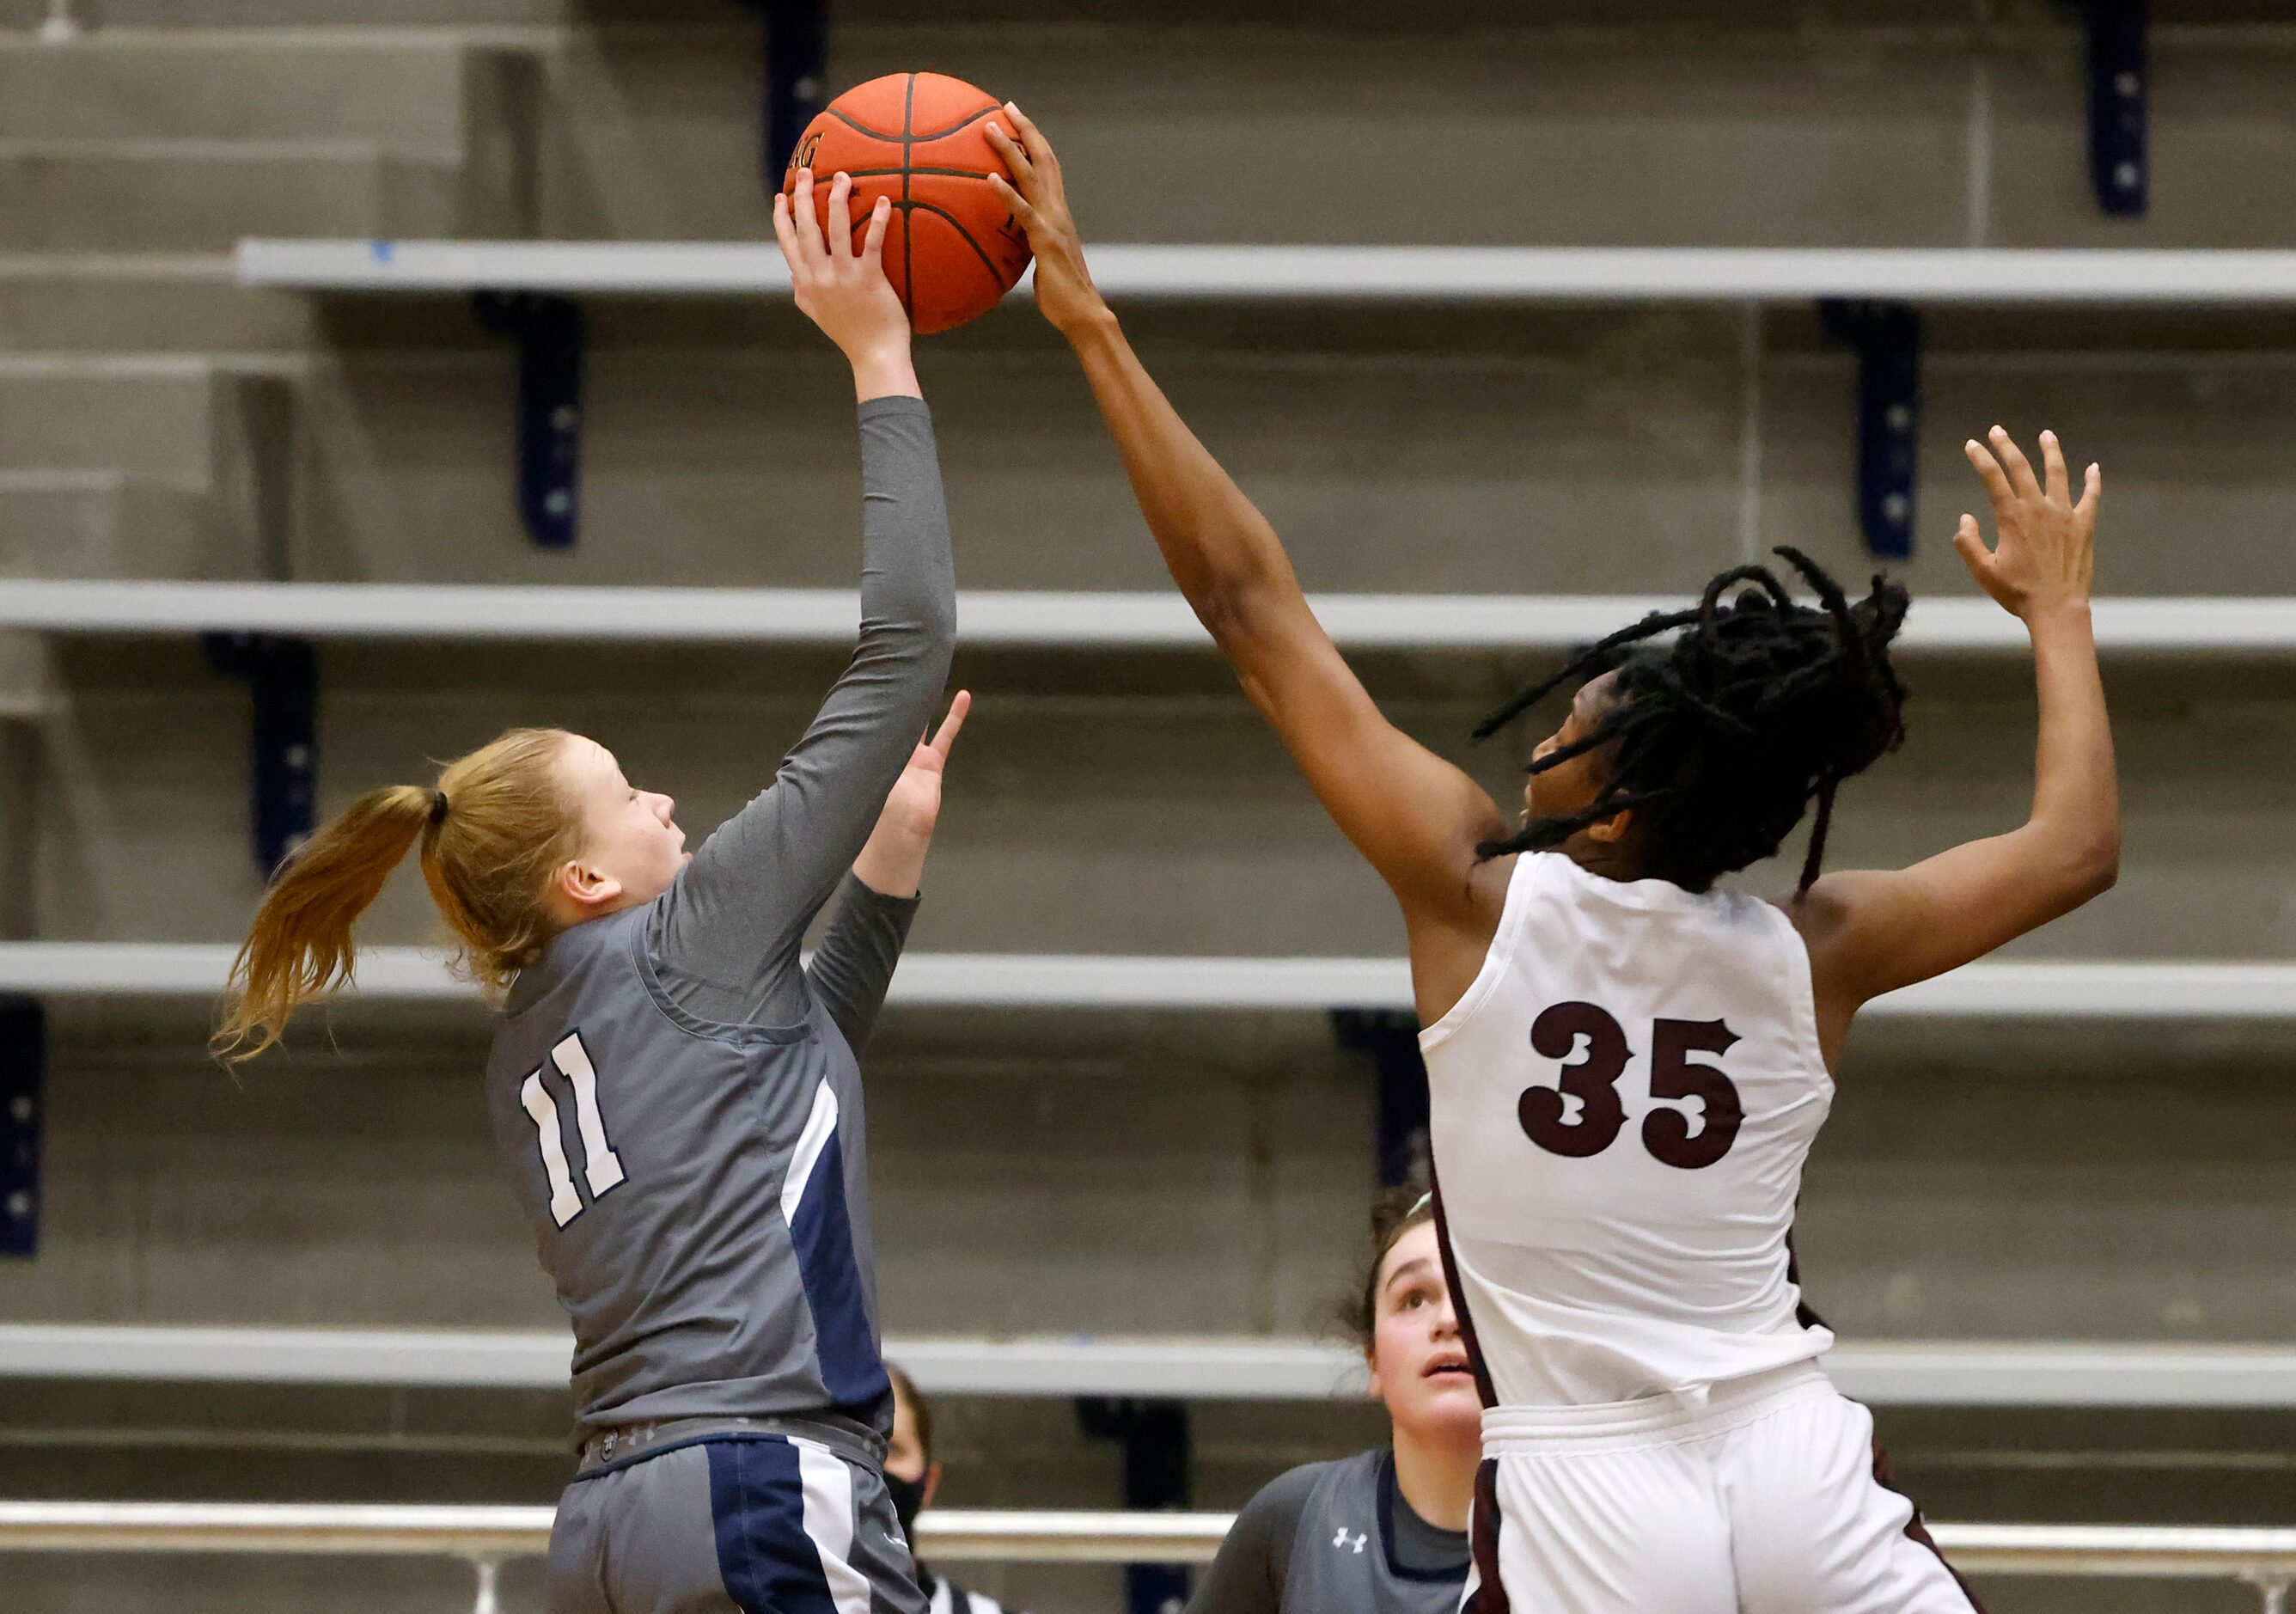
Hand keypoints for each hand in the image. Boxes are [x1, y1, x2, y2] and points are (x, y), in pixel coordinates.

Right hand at [773, 169, 918, 399]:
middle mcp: (820, 276)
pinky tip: (883, 202)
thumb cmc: (850, 335)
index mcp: (806, 283)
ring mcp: (843, 276)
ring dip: (837, 199)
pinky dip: (878, 220)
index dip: (782, 217)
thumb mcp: (818, 315)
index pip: (787, 243)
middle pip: (807, 227)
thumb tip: (792, 277)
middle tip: (807, 172)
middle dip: (804, 196)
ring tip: (844, 177)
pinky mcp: (869, 278)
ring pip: (836, 228)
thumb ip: (802, 294)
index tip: (781, 196)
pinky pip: (872, 243)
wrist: (874, 356)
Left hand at [851, 691, 970, 897]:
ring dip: (924, 699)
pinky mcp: (931, 765)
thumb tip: (837, 727)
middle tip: (900, 664)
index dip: (872, 696)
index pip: (869, 716)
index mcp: (867, 751)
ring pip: (919, 719)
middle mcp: (888, 751)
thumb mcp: (858, 774)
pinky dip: (955, 717)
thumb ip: (856, 751)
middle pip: (893, 714)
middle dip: (895, 693)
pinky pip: (945, 736)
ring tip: (929, 673)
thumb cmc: (872, 810)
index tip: (873, 671)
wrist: (896, 836)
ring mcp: (910, 757)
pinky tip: (963, 697)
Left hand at [985, 104, 1108, 337]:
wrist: (1083, 313)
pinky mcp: (1045, 240)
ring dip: (1009, 150)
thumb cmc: (1062, 295)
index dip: (1033, 140)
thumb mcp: (1042, 262)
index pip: (1047, 166)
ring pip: (1031, 176)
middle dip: (1025, 130)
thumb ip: (1030, 245)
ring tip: (988, 129)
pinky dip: (1006, 193)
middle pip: (1043, 158)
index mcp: (1058, 212)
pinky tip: (988, 179)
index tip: (1016, 119)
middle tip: (1006, 106)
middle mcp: (1058, 209)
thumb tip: (1010, 244)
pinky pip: (1023, 211)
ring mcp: (1053, 222)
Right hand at [1957, 425, 2100, 621]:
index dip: (1980, 458)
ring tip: (2047, 435)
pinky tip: (2093, 468)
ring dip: (2050, 451)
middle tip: (1996, 430)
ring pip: (2057, 473)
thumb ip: (1968, 543)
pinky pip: (2090, 496)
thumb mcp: (1983, 571)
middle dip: (2006, 446)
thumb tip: (1966, 518)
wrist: (2057, 608)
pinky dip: (2092, 480)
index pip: (1993, 478)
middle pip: (2021, 467)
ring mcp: (2064, 514)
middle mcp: (2038, 509)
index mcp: (2012, 518)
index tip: (1971, 445)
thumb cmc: (2017, 593)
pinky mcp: (2083, 525)